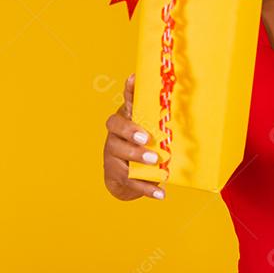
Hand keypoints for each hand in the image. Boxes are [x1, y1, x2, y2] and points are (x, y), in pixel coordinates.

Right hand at [102, 74, 165, 200]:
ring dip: (139, 159)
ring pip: (122, 156)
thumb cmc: (139, 143)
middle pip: (117, 130)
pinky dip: (146, 188)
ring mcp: (112, 155)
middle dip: (131, 133)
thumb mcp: (146, 125)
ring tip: (157, 163)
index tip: (133, 80)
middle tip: (147, 139)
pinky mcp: (116, 175)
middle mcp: (114, 136)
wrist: (123, 176)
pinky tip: (161, 193)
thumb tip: (147, 79)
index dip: (128, 93)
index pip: (124, 103)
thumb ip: (150, 108)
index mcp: (124, 119)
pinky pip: (130, 181)